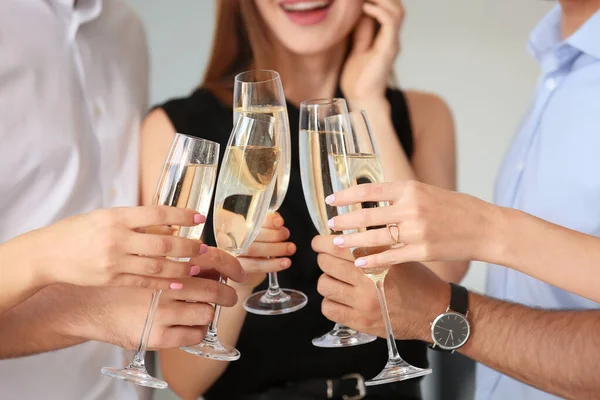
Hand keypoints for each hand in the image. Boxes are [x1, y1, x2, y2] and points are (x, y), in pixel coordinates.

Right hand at [27, 205, 210, 289]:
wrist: (46, 254)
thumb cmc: (77, 231)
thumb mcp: (105, 216)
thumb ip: (136, 220)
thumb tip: (170, 226)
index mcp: (117, 217)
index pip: (158, 213)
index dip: (183, 215)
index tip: (200, 217)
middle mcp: (117, 238)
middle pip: (163, 242)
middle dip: (188, 246)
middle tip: (203, 247)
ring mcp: (115, 261)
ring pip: (157, 266)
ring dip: (181, 267)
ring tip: (196, 266)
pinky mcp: (112, 279)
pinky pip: (145, 282)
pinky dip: (164, 283)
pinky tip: (178, 282)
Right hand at [72, 247, 244, 348]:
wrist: (86, 304)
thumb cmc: (119, 280)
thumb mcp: (145, 260)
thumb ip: (172, 257)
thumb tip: (203, 254)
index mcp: (168, 265)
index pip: (212, 260)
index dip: (231, 266)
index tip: (238, 273)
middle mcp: (168, 288)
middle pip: (214, 290)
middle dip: (228, 294)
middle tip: (230, 296)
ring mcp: (163, 314)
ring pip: (206, 314)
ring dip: (210, 311)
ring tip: (204, 310)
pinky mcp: (157, 336)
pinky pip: (192, 336)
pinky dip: (198, 330)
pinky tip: (191, 325)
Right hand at [235, 212, 295, 290]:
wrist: (240, 270)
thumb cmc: (251, 246)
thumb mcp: (258, 232)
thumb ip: (266, 223)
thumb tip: (277, 219)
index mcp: (234, 224)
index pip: (250, 219)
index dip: (266, 220)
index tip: (280, 222)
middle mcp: (228, 236)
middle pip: (251, 234)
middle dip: (273, 234)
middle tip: (286, 235)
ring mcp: (230, 253)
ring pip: (253, 249)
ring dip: (275, 248)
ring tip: (290, 248)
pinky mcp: (236, 268)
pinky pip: (255, 265)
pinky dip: (272, 264)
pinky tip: (284, 262)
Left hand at [312, 234, 447, 341]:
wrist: (435, 312)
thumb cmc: (418, 281)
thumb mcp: (398, 255)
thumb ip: (372, 247)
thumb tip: (343, 237)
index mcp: (377, 259)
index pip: (337, 245)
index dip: (322, 242)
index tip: (320, 242)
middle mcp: (368, 280)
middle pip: (325, 263)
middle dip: (324, 258)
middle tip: (329, 259)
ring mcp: (362, 303)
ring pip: (324, 285)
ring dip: (327, 280)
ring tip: (336, 279)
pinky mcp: (360, 322)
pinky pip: (328, 309)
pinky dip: (330, 302)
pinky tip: (340, 298)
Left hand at [326, 181, 500, 269]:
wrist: (487, 228)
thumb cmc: (458, 209)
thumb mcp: (428, 193)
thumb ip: (402, 196)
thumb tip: (374, 200)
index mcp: (411, 188)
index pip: (370, 190)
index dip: (347, 195)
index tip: (331, 200)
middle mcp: (411, 207)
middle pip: (368, 215)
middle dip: (345, 221)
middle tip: (330, 225)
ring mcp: (417, 231)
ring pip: (375, 237)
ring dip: (353, 242)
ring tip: (337, 244)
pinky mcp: (423, 251)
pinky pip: (391, 257)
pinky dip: (372, 261)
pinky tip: (359, 263)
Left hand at [340, 0, 404, 101]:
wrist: (361, 99)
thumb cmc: (358, 78)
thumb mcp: (357, 48)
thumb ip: (362, 31)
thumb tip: (359, 13)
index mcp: (385, 37)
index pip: (391, 9)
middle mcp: (391, 38)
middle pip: (398, 6)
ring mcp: (391, 43)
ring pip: (397, 11)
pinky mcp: (388, 49)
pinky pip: (390, 23)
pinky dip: (379, 11)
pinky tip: (365, 7)